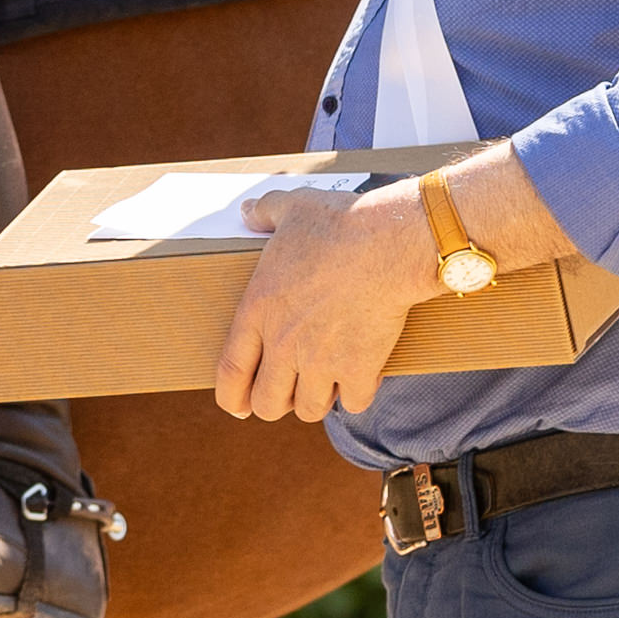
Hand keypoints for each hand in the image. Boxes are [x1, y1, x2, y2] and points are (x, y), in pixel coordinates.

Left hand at [213, 185, 430, 425]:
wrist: (388, 242)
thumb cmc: (338, 224)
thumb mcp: (291, 207)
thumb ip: (264, 212)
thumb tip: (246, 212)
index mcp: (258, 310)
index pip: (231, 372)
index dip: (231, 397)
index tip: (237, 406)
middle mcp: (285, 344)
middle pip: (269, 404)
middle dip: (276, 403)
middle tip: (288, 391)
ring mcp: (323, 361)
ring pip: (310, 410)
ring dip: (316, 400)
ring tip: (324, 382)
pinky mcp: (360, 368)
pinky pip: (354, 403)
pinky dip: (357, 394)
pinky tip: (361, 375)